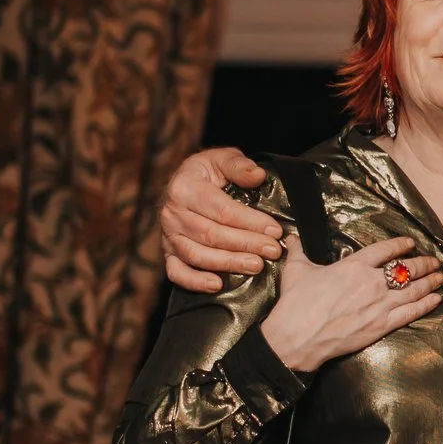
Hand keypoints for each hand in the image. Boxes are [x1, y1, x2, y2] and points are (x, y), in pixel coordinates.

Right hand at [162, 148, 286, 292]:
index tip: (275, 230)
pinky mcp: (168, 252)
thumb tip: (257, 175)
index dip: (251, 222)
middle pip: (212, 235)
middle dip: (246, 244)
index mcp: (185, 188)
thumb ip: (239, 165)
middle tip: (273, 251)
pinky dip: (195, 282)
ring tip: (256, 266)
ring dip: (229, 264)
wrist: (184, 183)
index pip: (222, 210)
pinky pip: (176, 272)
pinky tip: (218, 285)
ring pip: (198, 255)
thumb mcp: (222, 158)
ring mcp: (168, 235)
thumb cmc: (208, 172)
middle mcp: (172, 213)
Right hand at [260, 237, 442, 372]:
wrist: (298, 337)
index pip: (384, 250)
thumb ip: (298, 251)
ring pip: (413, 290)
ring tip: (442, 277)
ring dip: (430, 282)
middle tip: (434, 261)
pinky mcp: (381, 326)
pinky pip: (410, 312)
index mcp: (354, 266)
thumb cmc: (296, 303)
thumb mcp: (296, 270)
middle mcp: (372, 282)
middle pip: (406, 269)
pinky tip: (436, 299)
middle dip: (423, 264)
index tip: (410, 243)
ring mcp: (380, 305)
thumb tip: (290, 238)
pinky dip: (426, 305)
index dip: (400, 245)